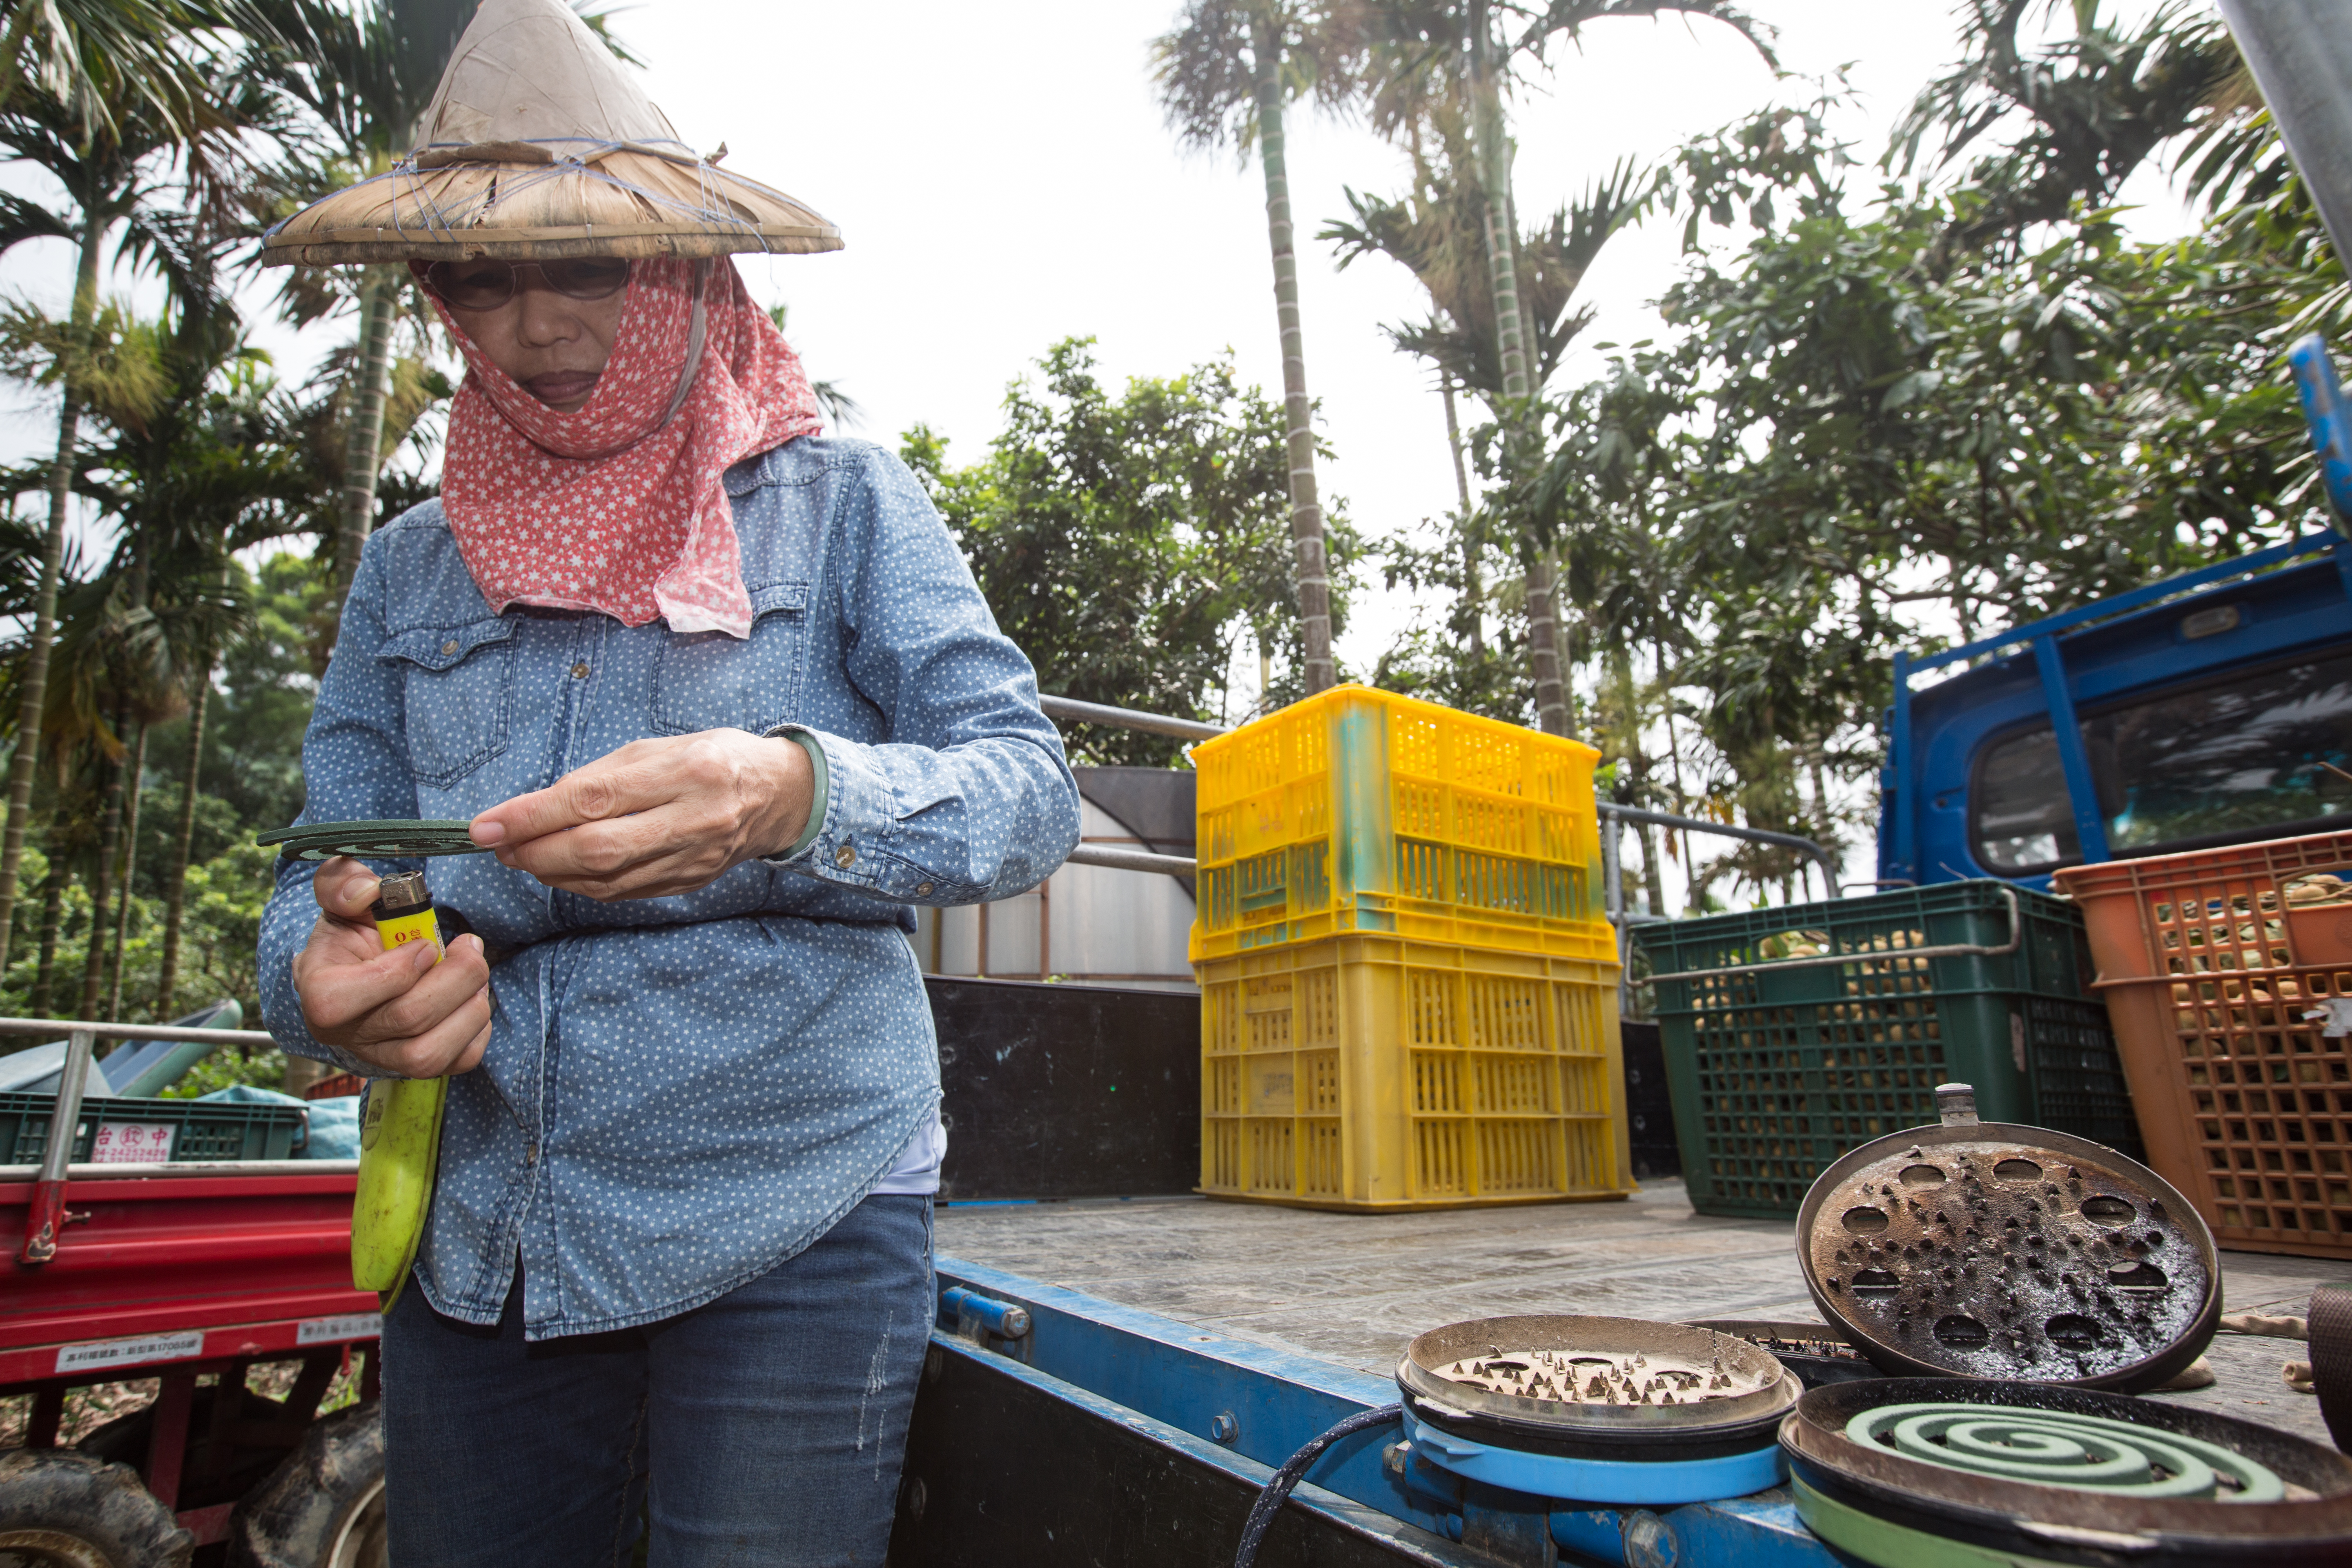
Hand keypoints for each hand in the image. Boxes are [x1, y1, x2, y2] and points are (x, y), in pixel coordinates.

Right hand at [291, 857, 492, 1077]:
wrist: (362, 966)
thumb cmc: (352, 931)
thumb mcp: (339, 897)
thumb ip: (342, 884)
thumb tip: (367, 892)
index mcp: (320, 993)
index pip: (344, 1000)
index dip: (399, 968)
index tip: (426, 944)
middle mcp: (348, 1034)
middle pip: (409, 1019)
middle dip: (455, 975)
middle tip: (468, 946)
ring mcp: (383, 1055)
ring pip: (431, 1053)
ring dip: (470, 1005)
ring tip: (474, 973)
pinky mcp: (417, 1065)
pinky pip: (458, 1061)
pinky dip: (478, 1029)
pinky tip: (472, 998)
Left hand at [469, 729, 813, 900]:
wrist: (780, 795)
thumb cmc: (713, 759)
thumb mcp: (659, 747)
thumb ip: (600, 777)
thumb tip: (536, 809)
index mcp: (688, 771)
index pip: (594, 798)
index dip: (532, 816)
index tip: (487, 825)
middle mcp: (695, 819)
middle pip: (597, 849)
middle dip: (535, 851)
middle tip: (499, 846)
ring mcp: (694, 858)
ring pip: (606, 880)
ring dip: (551, 873)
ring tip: (522, 856)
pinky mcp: (689, 883)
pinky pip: (623, 893)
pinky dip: (582, 885)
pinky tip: (561, 870)